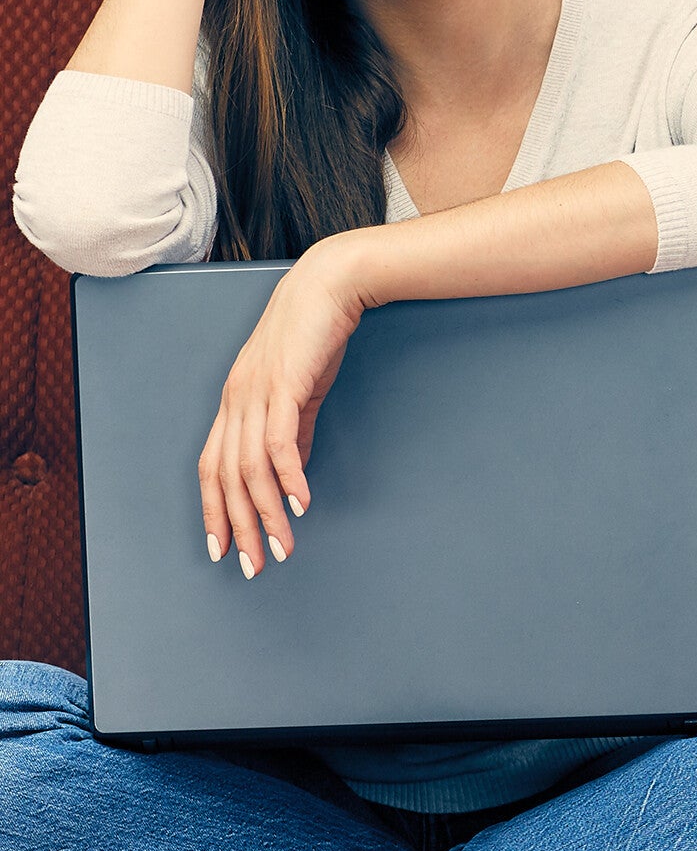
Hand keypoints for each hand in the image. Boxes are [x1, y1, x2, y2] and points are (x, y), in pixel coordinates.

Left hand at [200, 239, 366, 579]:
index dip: (214, 511)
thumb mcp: (299, 388)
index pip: (211, 469)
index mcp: (233, 402)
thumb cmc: (315, 332)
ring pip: (250, 468)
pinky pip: (280, 442)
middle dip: (238, 527)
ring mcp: (256, 393)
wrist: (330, 284)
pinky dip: (287, 476)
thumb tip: (290, 468)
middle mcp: (235, 401)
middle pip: (225, 478)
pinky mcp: (284, 385)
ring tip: (283, 545)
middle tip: (254, 565)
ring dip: (265, 513)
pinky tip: (301, 502)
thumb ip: (292, 428)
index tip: (224, 549)